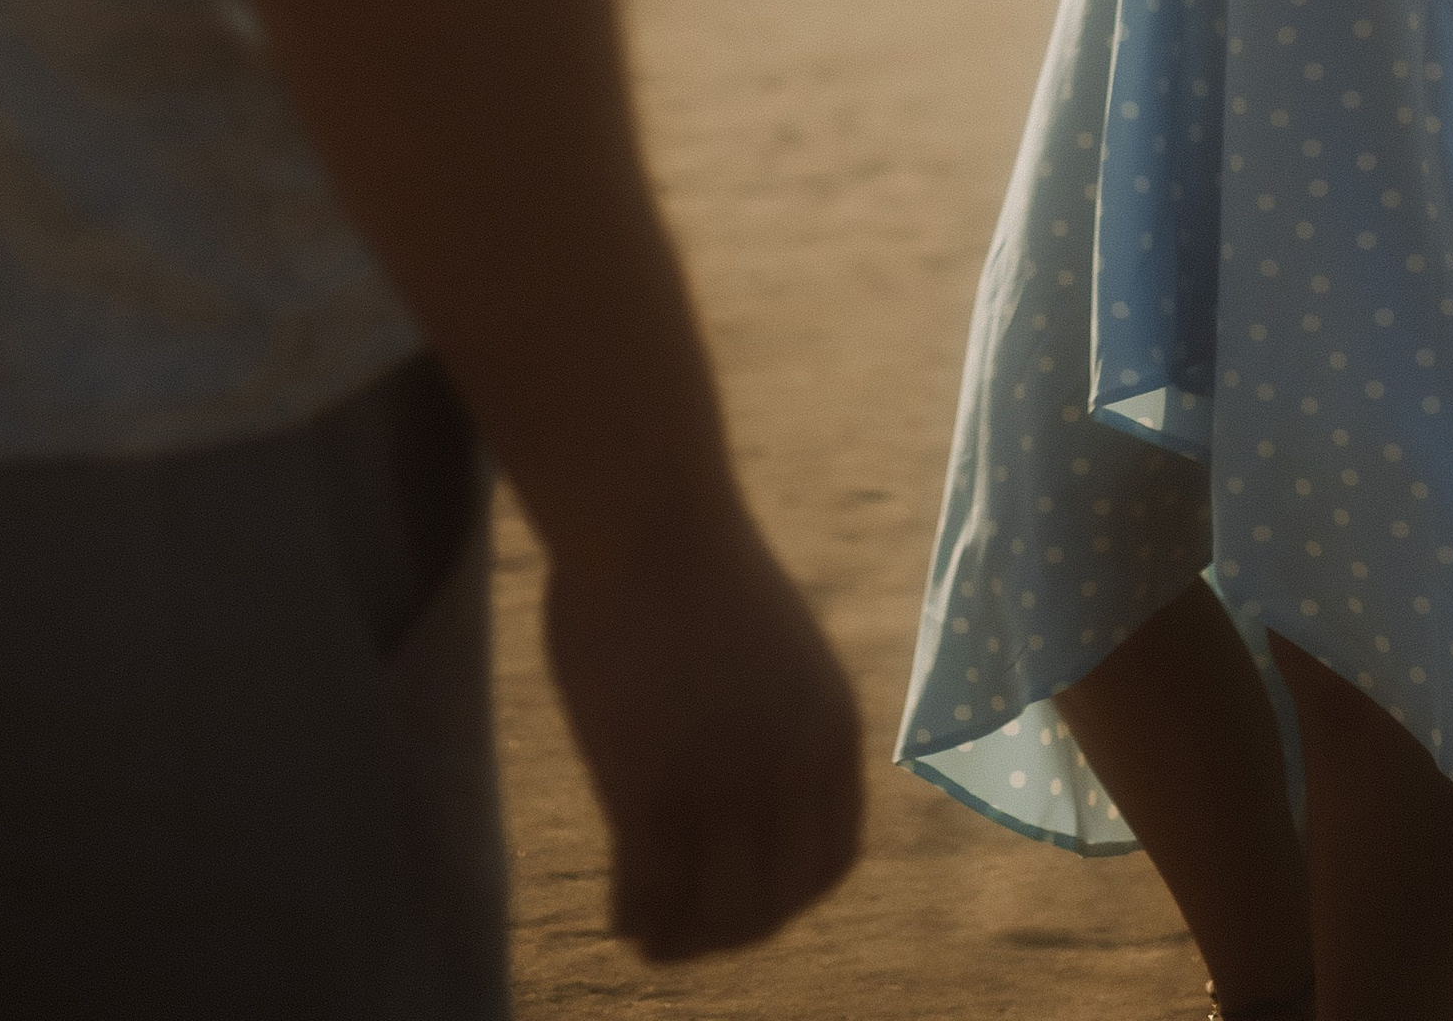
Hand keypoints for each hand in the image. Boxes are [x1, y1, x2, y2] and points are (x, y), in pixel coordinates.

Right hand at [545, 508, 863, 962]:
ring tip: (652, 937)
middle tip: (690, 934)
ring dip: (683, 940)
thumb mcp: (775, 652)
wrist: (649, 514)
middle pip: (775, 902)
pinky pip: (648, 894)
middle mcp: (791, 768)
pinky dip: (635, 919)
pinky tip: (619, 914)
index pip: (833, 858)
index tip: (752, 898)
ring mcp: (723, 784)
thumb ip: (776, 722)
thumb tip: (751, 780)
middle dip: (734, 931)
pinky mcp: (652, 789)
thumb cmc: (696, 567)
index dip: (792, 895)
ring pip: (714, 916)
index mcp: (831, 730)